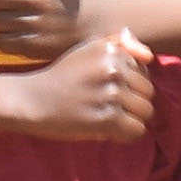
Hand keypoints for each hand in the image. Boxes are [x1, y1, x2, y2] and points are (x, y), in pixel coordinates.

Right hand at [0, 27, 159, 144]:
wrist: (31, 100)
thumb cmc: (60, 77)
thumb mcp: (86, 50)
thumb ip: (118, 45)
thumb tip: (149, 55)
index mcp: (110, 50)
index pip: (144, 71)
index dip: (129, 84)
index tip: (108, 90)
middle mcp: (113, 68)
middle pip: (148, 92)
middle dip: (133, 103)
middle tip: (109, 108)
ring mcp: (111, 93)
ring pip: (145, 112)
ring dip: (130, 120)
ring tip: (109, 119)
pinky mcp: (106, 118)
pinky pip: (136, 130)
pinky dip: (125, 135)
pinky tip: (109, 131)